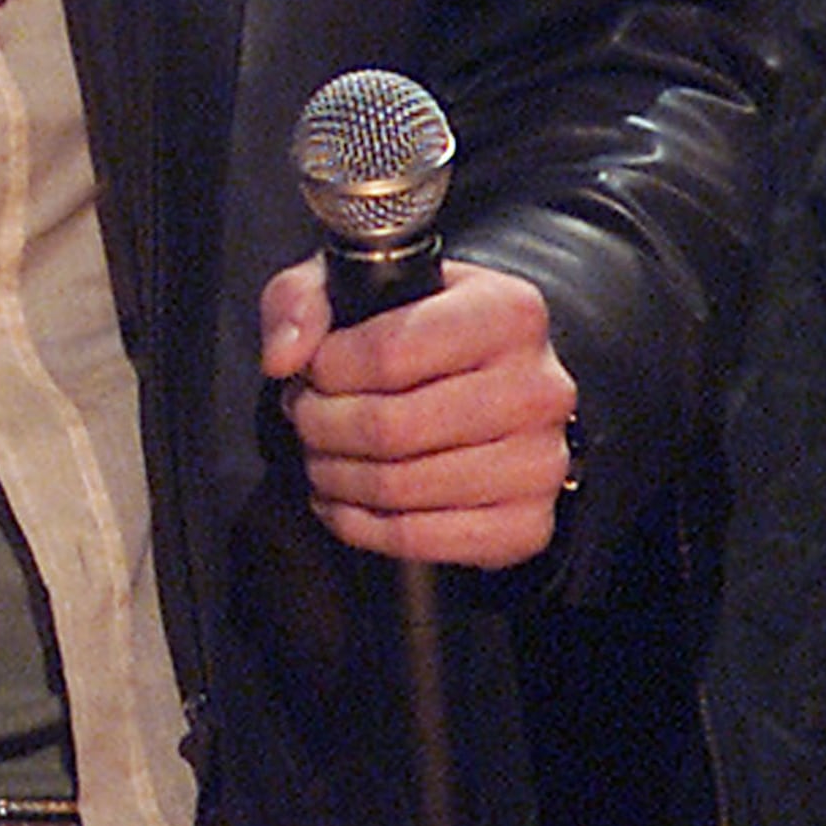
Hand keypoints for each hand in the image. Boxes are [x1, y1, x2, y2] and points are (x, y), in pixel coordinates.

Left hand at [258, 256, 574, 567]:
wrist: (487, 383)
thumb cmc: (414, 329)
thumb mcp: (353, 285)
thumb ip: (303, 300)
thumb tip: (283, 358)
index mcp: (508, 312)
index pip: (389, 352)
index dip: (328, 369)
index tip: (312, 371)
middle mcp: (540, 388)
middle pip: (391, 427)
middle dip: (322, 425)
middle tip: (303, 416)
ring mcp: (542, 463)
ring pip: (400, 487)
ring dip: (335, 475)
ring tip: (320, 453)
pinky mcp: (527, 525)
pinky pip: (421, 540)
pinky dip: (359, 526)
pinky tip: (339, 500)